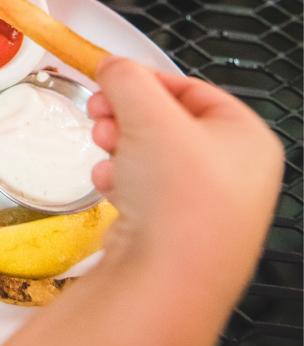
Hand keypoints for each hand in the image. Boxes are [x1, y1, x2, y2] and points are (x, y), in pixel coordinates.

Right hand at [88, 57, 283, 282]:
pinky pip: (146, 192)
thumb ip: (127, 79)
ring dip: (119, 148)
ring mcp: (208, 207)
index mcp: (247, 137)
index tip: (109, 78)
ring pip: (152, 158)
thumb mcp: (149, 115)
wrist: (168, 280)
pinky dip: (123, 181)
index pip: (191, 89)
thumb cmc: (178, 197)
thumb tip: (113, 65)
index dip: (145, 80)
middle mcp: (236, 173)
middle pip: (168, 124)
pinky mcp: (178, 233)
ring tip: (103, 150)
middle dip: (125, 116)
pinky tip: (109, 184)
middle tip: (98, 113)